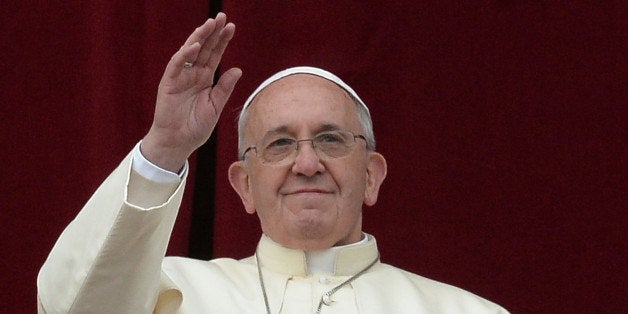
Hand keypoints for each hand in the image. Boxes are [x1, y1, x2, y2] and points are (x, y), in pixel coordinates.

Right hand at [142, 13, 241, 171]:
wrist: (178, 143)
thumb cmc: (195, 127)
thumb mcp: (215, 106)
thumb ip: (225, 88)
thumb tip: (238, 69)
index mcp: (205, 79)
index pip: (215, 55)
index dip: (222, 41)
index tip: (231, 26)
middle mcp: (193, 74)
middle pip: (204, 49)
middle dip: (212, 33)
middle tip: (221, 17)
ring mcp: (180, 77)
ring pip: (190, 52)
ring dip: (199, 37)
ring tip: (209, 24)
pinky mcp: (169, 84)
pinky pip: (176, 66)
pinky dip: (185, 55)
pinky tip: (195, 46)